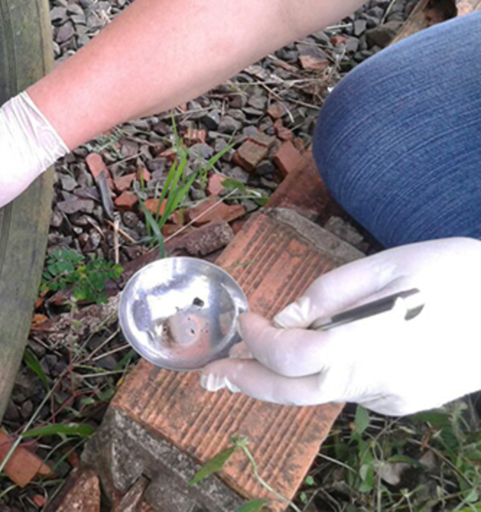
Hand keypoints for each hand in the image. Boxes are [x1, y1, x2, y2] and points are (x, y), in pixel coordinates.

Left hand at [200, 237, 480, 415]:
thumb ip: (328, 294)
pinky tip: (340, 343)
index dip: (257, 343)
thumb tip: (286, 318)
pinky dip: (330, 370)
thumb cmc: (457, 273)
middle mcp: (378, 380)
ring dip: (287, 374)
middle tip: (210, 375)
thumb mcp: (388, 265)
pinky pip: (352, 389)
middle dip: (246, 383)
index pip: (290, 357)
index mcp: (369, 343)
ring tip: (259, 353)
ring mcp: (393, 397)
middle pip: (294, 393)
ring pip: (323, 391)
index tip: (247, 321)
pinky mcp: (405, 402)